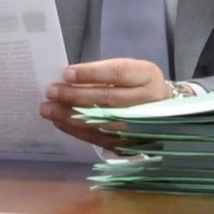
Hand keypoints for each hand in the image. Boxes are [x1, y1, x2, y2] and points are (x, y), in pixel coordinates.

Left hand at [41, 58, 173, 148]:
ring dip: (70, 116)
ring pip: (101, 122)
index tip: (66, 74)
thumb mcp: (131, 70)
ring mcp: (139, 126)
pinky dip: (76, 130)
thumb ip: (104, 73)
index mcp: (148, 76)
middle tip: (51, 92)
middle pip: (108, 99)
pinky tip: (60, 122)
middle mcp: (147, 101)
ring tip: (48, 109)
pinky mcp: (129, 143)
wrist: (165, 111)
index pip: (118, 73)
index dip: (91, 73)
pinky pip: (98, 138)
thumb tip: (68, 79)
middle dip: (75, 95)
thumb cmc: (139, 85)